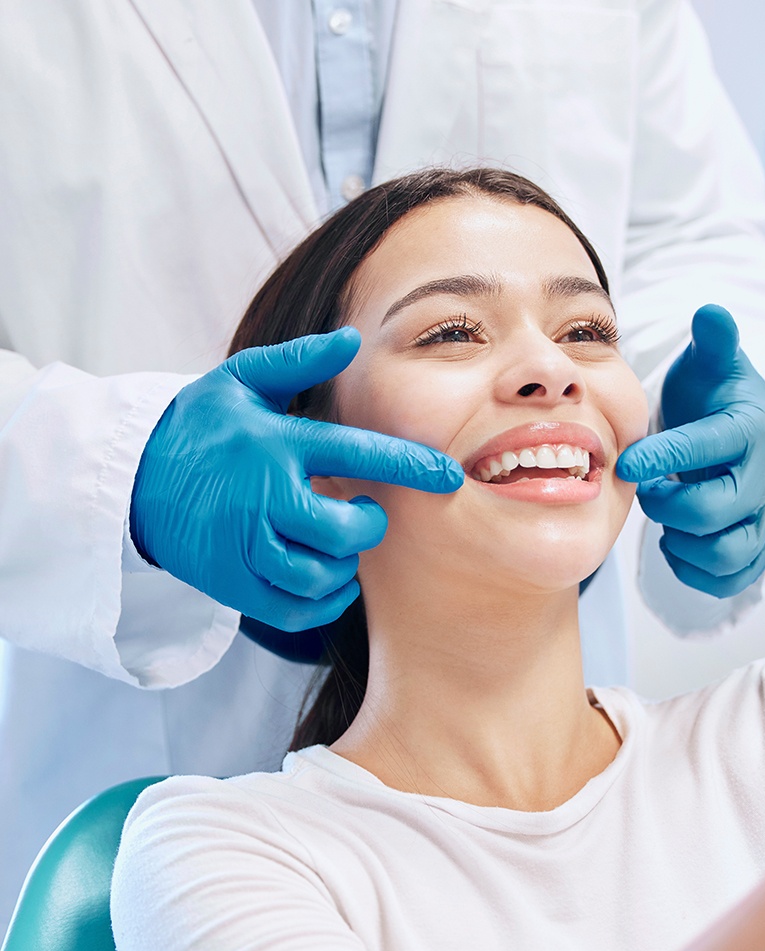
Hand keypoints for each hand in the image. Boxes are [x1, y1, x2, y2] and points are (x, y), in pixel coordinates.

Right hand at [131, 328, 462, 629]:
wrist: (130, 478)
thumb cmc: (198, 425)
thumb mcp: (240, 381)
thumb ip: (298, 361)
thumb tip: (351, 339)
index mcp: (274, 444)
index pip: (356, 453)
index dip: (410, 466)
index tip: (449, 477)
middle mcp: (260, 497)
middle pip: (342, 530)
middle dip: (369, 525)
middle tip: (365, 514)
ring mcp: (243, 545)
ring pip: (318, 575)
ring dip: (345, 566)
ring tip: (340, 545)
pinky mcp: (231, 584)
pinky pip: (293, 610)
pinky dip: (323, 602)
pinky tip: (328, 580)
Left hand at [616, 305, 764, 597]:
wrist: (748, 438)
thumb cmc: (717, 401)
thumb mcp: (713, 366)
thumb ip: (712, 342)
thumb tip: (710, 312)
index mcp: (751, 431)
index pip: (709, 447)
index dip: (665, 457)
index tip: (627, 461)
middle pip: (713, 510)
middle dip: (667, 503)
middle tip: (647, 488)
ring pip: (725, 553)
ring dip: (681, 539)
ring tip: (665, 513)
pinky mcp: (757, 550)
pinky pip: (727, 578)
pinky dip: (694, 569)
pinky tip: (676, 540)